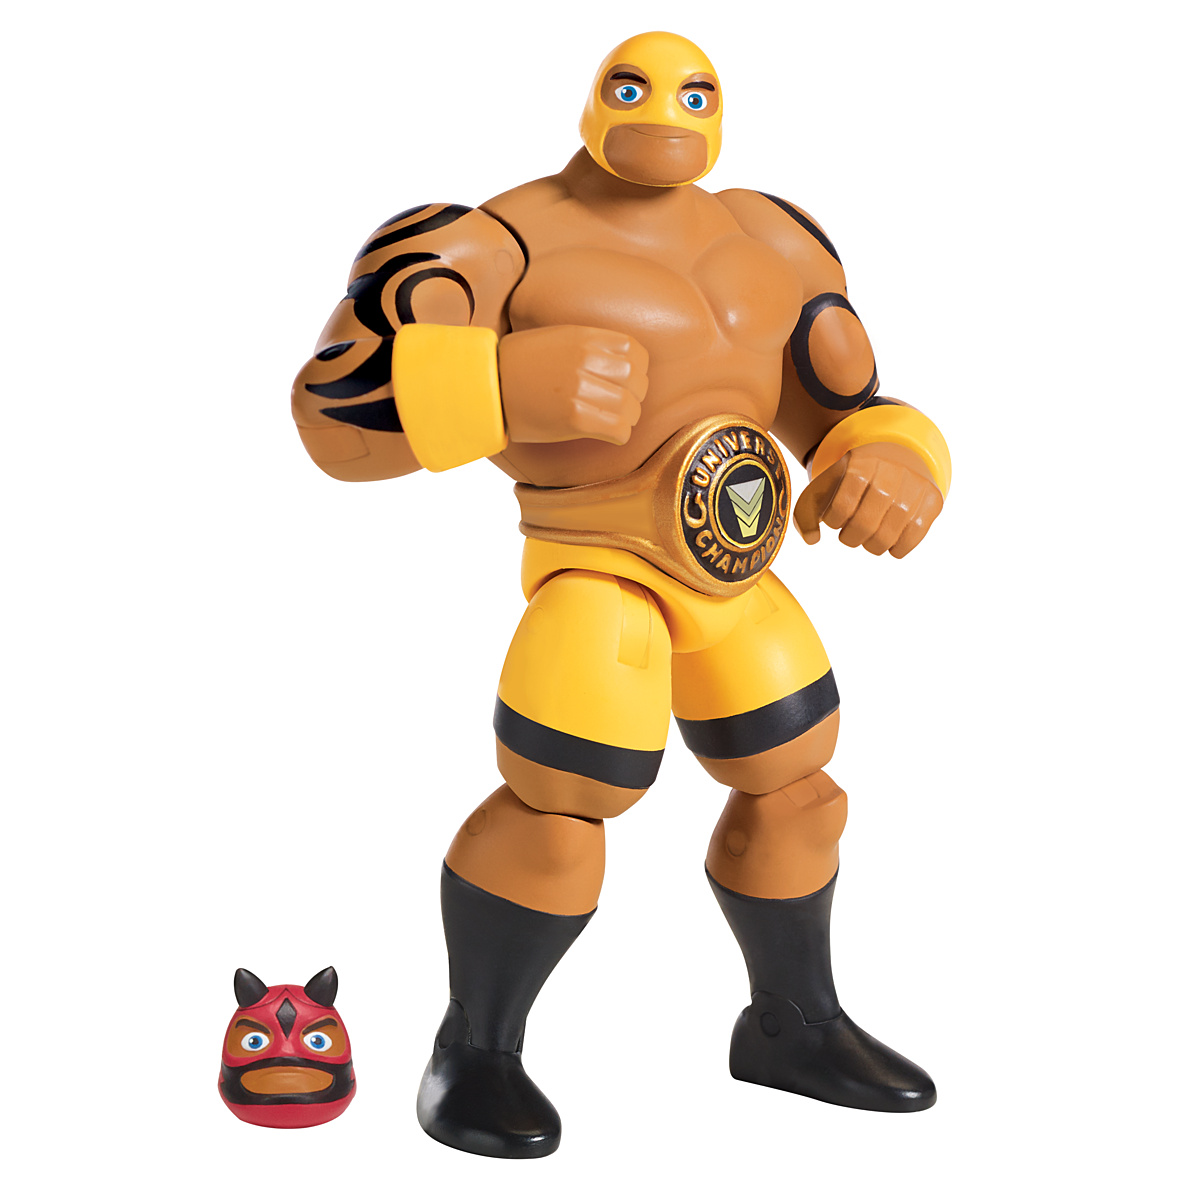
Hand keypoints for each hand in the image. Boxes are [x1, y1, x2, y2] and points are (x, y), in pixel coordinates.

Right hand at [498, 325, 648, 444]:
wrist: (486, 388)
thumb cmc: (518, 364)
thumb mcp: (556, 338)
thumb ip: (590, 345)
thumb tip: (622, 363)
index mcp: (584, 338)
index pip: (635, 352)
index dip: (638, 370)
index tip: (627, 381)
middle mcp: (585, 361)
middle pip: (637, 381)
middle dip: (635, 397)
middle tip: (621, 406)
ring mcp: (580, 390)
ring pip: (632, 408)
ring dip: (627, 418)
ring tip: (612, 421)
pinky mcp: (575, 418)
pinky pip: (619, 429)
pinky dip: (619, 434)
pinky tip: (607, 434)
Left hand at [793, 442, 943, 557]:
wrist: (895, 456)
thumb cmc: (853, 480)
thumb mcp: (825, 486)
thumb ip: (806, 514)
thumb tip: (811, 540)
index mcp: (861, 466)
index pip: (840, 509)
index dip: (834, 520)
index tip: (836, 517)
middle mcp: (892, 473)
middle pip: (864, 526)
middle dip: (851, 538)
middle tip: (851, 533)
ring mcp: (915, 487)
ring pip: (888, 537)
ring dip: (872, 545)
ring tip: (869, 536)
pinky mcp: (932, 500)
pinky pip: (912, 539)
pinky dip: (896, 548)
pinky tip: (889, 539)